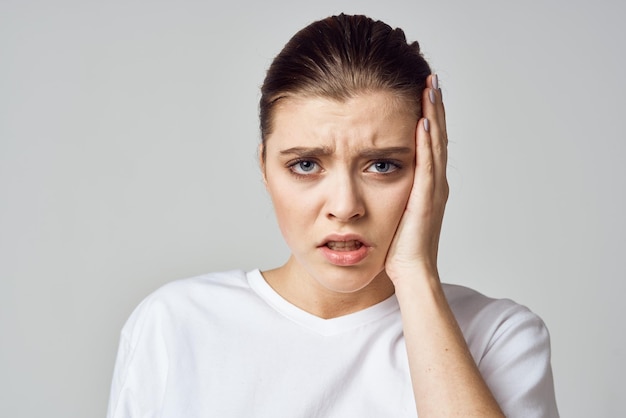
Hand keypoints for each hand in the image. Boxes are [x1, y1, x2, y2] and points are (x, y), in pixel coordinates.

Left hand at [385, 74, 448, 282]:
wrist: (410, 272)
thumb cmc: (399, 247)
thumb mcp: (394, 211)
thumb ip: (391, 190)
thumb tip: (375, 176)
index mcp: (427, 184)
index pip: (429, 142)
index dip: (429, 115)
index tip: (423, 91)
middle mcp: (435, 183)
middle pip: (436, 136)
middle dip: (434, 106)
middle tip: (431, 78)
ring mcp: (433, 190)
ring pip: (435, 144)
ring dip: (433, 115)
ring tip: (431, 88)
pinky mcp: (426, 200)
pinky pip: (427, 165)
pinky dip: (427, 142)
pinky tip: (423, 121)